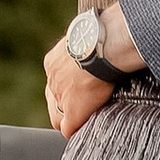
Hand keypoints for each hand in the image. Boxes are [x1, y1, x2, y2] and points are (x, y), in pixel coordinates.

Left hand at [43, 0, 145, 135]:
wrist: (103, 44)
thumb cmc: (103, 32)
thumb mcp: (90, 31)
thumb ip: (90, 39)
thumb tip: (105, 30)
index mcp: (55, 59)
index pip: (56, 78)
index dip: (66, 86)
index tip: (77, 86)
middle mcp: (53, 77)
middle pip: (54, 97)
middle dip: (65, 102)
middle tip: (78, 106)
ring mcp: (60, 94)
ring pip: (58, 114)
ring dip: (70, 117)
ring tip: (82, 120)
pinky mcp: (72, 109)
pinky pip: (67, 128)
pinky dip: (75, 129)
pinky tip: (84, 129)